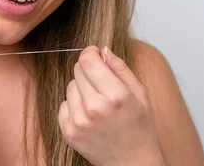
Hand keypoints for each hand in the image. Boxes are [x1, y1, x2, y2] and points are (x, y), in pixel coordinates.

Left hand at [58, 46, 163, 165]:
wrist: (132, 164)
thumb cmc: (139, 128)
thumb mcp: (140, 94)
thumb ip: (120, 68)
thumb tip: (102, 49)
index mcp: (115, 96)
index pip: (87, 60)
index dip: (90, 53)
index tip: (95, 55)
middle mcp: (94, 108)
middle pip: (78, 70)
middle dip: (89, 71)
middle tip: (103, 84)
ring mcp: (78, 121)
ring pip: (70, 86)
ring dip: (82, 89)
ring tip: (98, 102)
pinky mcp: (68, 132)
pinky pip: (64, 104)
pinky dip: (74, 105)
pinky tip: (90, 115)